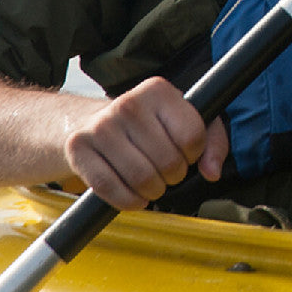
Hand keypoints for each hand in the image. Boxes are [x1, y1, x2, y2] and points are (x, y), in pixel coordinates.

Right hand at [63, 76, 228, 209]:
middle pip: (169, 161)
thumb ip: (211, 141)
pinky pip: (110, 188)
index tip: (184, 153)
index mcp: (158, 90)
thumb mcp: (183, 120)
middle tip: (166, 172)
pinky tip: (134, 196)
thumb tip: (212, 172)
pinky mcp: (78, 147)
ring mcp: (101, 125)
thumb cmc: (145, 125)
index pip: (193, 135)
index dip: (194, 154)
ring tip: (151, 184)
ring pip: (142, 178)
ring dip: (153, 191)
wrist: (88, 123)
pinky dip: (128, 201)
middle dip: (174, 176)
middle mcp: (128, 103)